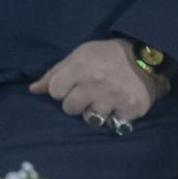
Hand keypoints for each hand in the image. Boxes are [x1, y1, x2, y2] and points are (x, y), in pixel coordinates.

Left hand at [31, 38, 155, 124]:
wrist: (144, 58)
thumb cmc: (105, 56)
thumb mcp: (78, 56)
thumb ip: (55, 73)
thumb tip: (33, 90)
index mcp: (79, 67)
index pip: (54, 91)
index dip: (60, 90)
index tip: (70, 86)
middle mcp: (95, 83)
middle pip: (69, 108)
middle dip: (75, 103)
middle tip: (87, 94)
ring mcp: (113, 98)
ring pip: (90, 119)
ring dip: (95, 111)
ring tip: (103, 99)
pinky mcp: (130, 110)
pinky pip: (113, 123)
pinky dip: (114, 116)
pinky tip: (118, 104)